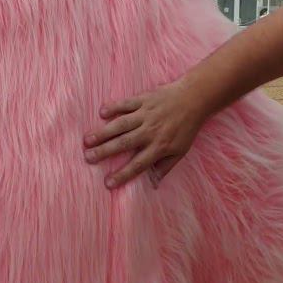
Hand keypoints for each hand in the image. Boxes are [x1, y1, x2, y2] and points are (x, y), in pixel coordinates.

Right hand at [83, 80, 207, 188]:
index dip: (123, 174)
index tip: (108, 183)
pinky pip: (126, 104)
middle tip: (88, 158)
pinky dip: (114, 107)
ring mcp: (146, 114)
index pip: (138, 164)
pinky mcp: (144, 99)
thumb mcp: (181, 151)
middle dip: (105, 152)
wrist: (194, 98)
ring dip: (103, 132)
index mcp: (160, 146)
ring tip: (87, 140)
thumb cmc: (187, 127)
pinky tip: (101, 113)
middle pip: (124, 143)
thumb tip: (153, 184)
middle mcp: (151, 131)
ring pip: (121, 124)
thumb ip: (165, 167)